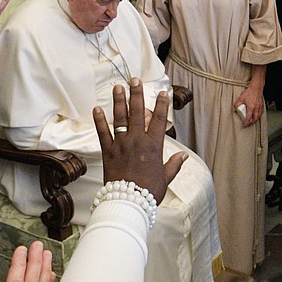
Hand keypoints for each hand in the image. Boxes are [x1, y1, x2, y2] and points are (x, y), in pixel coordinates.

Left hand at [94, 77, 186, 203]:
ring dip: (119, 101)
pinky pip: (102, 133)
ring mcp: (121, 144)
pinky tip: (97, 108)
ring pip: (120, 118)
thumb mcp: (165, 178)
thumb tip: (184, 156)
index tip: (163, 92)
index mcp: (153, 146)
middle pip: (137, 112)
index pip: (159, 120)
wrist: (128, 202)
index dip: (161, 105)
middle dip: (137, 94)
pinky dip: (99, 120)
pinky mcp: (107, 152)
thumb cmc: (148, 192)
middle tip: (135, 79)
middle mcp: (137, 141)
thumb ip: (174, 164)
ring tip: (118, 87)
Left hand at [234, 84, 263, 126]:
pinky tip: (257, 115)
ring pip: (259, 116)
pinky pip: (261, 112)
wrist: (256, 87)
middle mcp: (256, 108)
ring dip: (256, 120)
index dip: (246, 123)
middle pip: (255, 119)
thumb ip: (237, 104)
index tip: (244, 125)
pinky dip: (259, 115)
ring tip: (252, 121)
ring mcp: (260, 106)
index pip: (248, 118)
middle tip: (248, 124)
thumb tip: (234, 109)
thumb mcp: (241, 98)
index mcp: (251, 107)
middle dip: (251, 123)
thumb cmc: (250, 92)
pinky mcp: (262, 104)